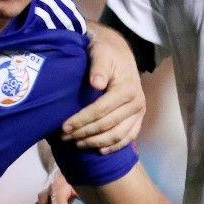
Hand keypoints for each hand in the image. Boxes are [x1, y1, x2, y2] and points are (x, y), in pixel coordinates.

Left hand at [60, 24, 146, 152]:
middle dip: (84, 133)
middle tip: (65, 137)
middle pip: (107, 125)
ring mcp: (139, 112)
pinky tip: (99, 151)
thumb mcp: (100, 53)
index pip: (100, 111)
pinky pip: (129, 137)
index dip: (81, 120)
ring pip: (118, 135)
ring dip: (96, 142)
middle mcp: (136, 103)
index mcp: (126, 89)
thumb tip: (96, 84)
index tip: (64, 127)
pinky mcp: (138, 118)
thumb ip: (98, 67)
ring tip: (77, 144)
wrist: (121, 53)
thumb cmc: (107, 53)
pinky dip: (114, 146)